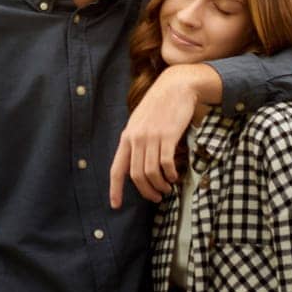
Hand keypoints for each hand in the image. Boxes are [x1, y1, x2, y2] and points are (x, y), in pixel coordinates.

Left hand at [109, 64, 217, 206]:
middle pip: (136, 176)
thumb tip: (137, 165)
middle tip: (156, 197)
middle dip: (146, 191)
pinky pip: (166, 164)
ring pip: (151, 173)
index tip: (115, 205)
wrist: (177, 86)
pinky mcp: (167, 135)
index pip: (116, 169)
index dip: (115, 189)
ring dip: (160, 186)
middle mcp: (136, 138)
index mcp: (127, 136)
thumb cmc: (160, 105)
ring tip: (167, 187)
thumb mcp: (140, 121)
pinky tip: (174, 176)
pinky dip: (170, 174)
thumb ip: (136, 141)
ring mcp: (151, 137)